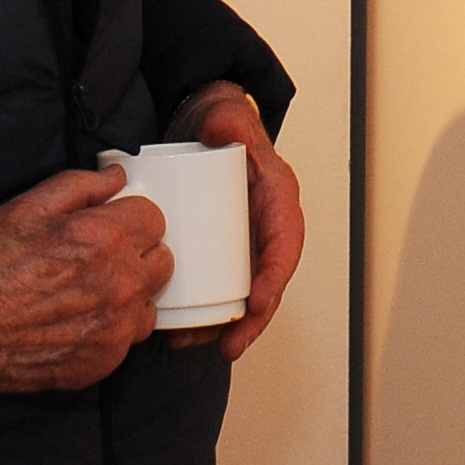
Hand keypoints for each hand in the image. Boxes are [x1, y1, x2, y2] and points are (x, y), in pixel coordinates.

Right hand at [0, 167, 172, 394]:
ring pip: (150, 302)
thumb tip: (117, 177)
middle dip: (138, 254)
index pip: (154, 218)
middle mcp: (120, 283)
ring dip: (130, 295)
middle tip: (102, 258)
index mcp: (105, 238)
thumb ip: (80, 186)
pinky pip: (129, 339)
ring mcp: (116, 326)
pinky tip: (80, 322)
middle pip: (163, 260)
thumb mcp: (27, 208)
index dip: (130, 219)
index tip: (113, 226)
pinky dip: (112, 329)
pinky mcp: (106, 360)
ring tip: (91, 293)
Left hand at [159, 84, 303, 363]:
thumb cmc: (224, 126)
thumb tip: (224, 130)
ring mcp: (243, 245)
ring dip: (223, 327)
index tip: (258, 304)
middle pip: (267, 284)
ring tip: (190, 344)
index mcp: (277, 202)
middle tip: (229, 346)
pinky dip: (205, 314)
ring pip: (242, 295)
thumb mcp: (228, 118)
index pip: (284, 246)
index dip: (275, 278)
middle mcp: (265, 229)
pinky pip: (220, 289)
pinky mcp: (222, 252)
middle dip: (251, 321)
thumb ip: (229, 121)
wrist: (206, 128)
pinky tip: (180, 333)